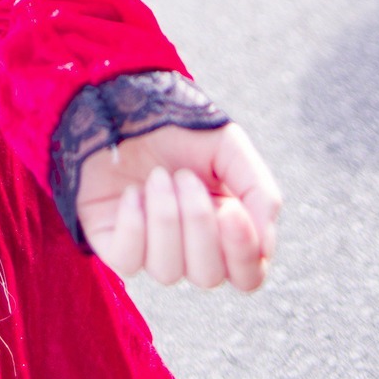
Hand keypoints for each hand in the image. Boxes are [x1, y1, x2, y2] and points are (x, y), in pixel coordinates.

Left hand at [77, 123, 280, 291]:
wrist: (124, 101)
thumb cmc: (179, 126)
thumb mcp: (230, 146)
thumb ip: (260, 192)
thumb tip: (266, 247)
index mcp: (225, 228)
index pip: (248, 275)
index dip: (242, 253)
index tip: (231, 211)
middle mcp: (189, 247)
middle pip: (208, 277)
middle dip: (197, 223)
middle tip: (184, 176)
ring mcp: (149, 247)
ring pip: (167, 272)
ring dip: (165, 218)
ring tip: (157, 177)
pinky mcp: (112, 242)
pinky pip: (127, 262)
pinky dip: (133, 225)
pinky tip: (132, 193)